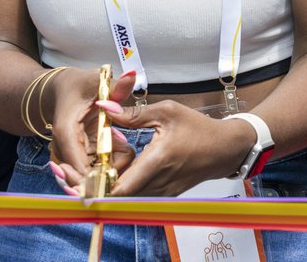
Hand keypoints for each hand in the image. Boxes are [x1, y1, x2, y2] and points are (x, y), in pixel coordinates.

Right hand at [46, 68, 137, 192]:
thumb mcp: (98, 81)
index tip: (114, 180)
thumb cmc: (80, 86)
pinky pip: (92, 169)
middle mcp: (64, 148)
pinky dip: (108, 165)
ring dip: (109, 170)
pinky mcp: (77, 156)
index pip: (77, 163)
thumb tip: (132, 75)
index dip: (93, 177)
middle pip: (80, 176)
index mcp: (67, 132)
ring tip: (126, 152)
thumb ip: (117, 84)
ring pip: (87, 176)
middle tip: (125, 170)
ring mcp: (69, 155)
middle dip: (104, 178)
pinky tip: (122, 150)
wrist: (63, 90)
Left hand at [96, 99, 252, 195]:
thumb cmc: (199, 129)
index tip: (81, 172)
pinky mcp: (164, 196)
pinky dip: (124, 187)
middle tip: (82, 169)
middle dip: (96, 183)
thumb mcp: (168, 112)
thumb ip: (134, 113)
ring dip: (109, 186)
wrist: (226, 148)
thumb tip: (105, 107)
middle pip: (115, 195)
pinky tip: (119, 172)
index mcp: (158, 160)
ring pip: (124, 198)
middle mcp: (158, 182)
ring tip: (99, 169)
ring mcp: (162, 193)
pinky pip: (136, 197)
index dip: (95, 184)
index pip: (118, 187)